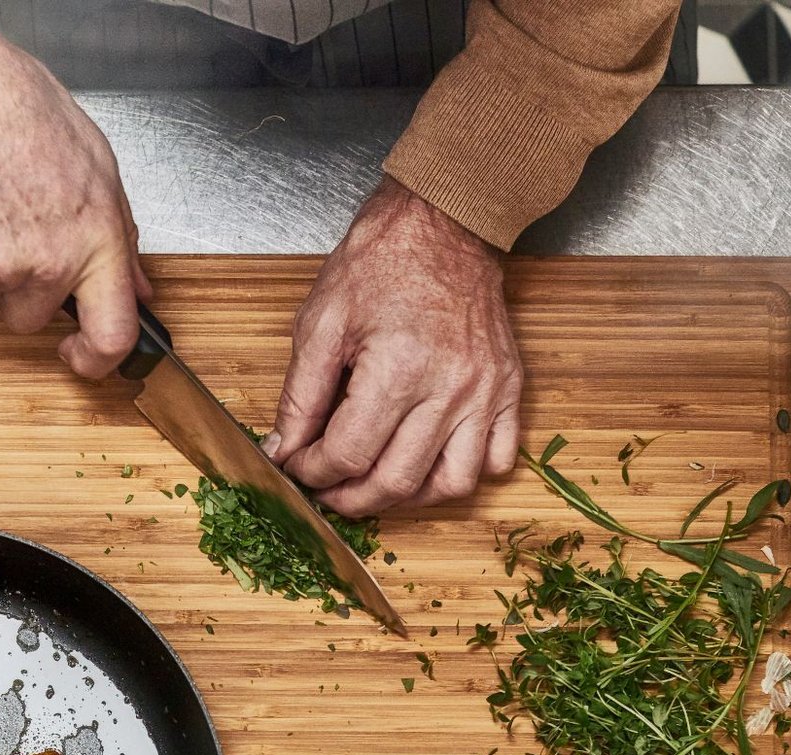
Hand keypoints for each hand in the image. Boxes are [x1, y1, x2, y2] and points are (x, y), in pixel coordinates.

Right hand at [0, 0, 146, 376]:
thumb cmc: (20, 108)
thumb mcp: (98, 166)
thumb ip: (119, 238)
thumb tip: (136, 288)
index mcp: (92, 242)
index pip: (112, 334)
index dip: (98, 360)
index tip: (82, 355)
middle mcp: (43, 264)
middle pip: (31, 320)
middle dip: (26, 290)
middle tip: (16, 230)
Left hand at [265, 178, 520, 515]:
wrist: (445, 220)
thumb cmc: (381, 262)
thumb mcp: (321, 321)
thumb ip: (299, 395)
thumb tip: (283, 449)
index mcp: (398, 368)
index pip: (349, 454)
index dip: (314, 473)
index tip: (299, 467)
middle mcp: (448, 388)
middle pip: (395, 481)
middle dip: (352, 498)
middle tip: (329, 490)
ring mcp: (484, 393)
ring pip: (450, 485)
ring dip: (409, 499)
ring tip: (379, 483)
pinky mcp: (507, 389)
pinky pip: (496, 459)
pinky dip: (463, 473)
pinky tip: (431, 461)